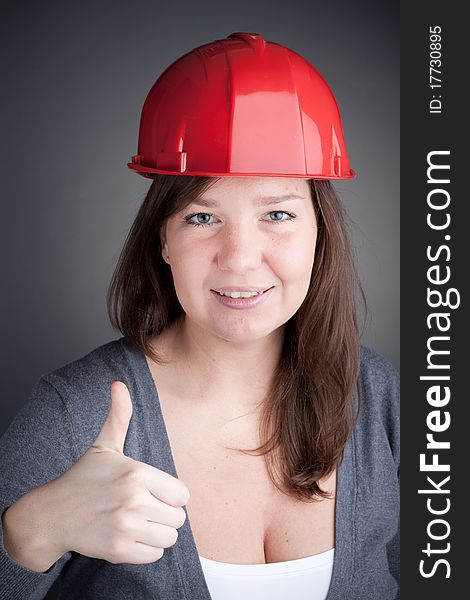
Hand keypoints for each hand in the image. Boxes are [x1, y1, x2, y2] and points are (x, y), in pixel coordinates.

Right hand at [50, 381, 189, 565]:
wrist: (53, 514)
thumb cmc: (83, 478)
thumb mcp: (103, 445)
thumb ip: (119, 416)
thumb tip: (118, 385)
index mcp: (138, 474)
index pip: (182, 494)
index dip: (171, 494)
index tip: (154, 492)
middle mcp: (134, 501)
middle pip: (179, 517)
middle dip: (165, 513)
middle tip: (146, 507)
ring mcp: (126, 528)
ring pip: (170, 537)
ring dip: (159, 532)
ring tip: (140, 521)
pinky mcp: (118, 551)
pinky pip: (155, 555)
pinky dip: (148, 549)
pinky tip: (132, 536)